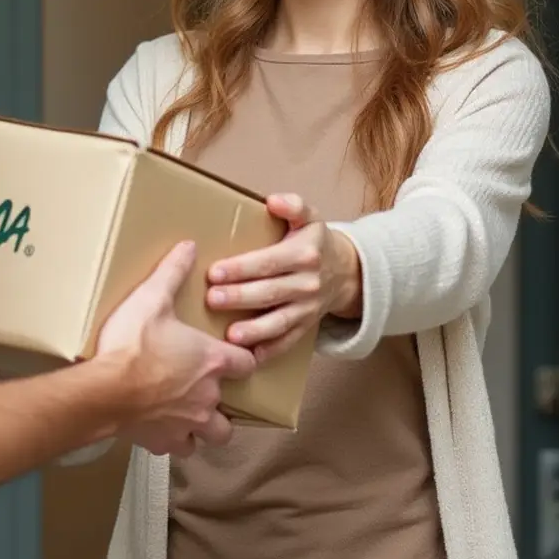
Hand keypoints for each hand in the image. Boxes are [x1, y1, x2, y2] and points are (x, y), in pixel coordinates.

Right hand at [97, 241, 256, 457]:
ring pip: (212, 435)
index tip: (234, 354)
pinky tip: (162, 426)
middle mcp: (207, 396)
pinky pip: (179, 448)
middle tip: (208, 389)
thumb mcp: (151, 298)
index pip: (247, 363)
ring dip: (206, 427)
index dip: (242, 357)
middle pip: (234, 410)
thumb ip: (172, 272)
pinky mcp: (163, 441)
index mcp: (211, 361)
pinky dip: (175, 440)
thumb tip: (189, 247)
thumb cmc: (131, 345)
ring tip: (190, 413)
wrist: (103, 390)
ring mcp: (187, 423)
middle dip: (226, 403)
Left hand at [205, 193, 361, 362]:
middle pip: (270, 292)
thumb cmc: (315, 240)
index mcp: (304, 254)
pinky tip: (252, 357)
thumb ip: (293, 206)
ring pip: (279, 321)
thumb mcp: (310, 216)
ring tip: (230, 335)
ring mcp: (307, 308)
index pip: (269, 262)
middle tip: (212, 299)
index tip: (216, 271)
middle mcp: (308, 283)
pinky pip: (289, 341)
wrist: (346, 271)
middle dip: (240, 297)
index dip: (242, 267)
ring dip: (254, 330)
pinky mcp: (306, 326)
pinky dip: (272, 350)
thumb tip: (273, 201)